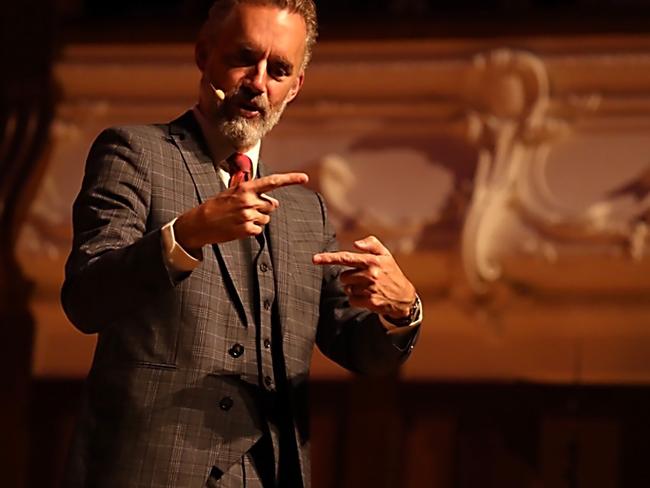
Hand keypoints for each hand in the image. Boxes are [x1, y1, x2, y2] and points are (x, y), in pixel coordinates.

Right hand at [174, 172, 307, 254]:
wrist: (199, 223)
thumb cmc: (216, 206)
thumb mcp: (232, 192)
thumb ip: (253, 193)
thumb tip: (274, 202)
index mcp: (246, 188)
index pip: (273, 182)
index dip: (290, 179)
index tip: (304, 177)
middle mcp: (249, 201)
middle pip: (271, 205)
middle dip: (263, 207)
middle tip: (245, 209)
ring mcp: (248, 216)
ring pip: (266, 218)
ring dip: (257, 219)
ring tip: (239, 218)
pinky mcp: (247, 229)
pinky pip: (259, 229)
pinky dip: (252, 229)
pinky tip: (239, 227)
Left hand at [312, 235, 416, 319]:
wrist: (404, 297)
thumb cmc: (391, 273)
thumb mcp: (386, 255)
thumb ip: (372, 243)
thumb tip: (356, 243)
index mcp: (372, 260)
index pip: (345, 258)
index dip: (328, 258)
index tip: (314, 259)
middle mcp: (371, 273)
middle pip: (343, 277)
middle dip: (349, 278)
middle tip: (362, 279)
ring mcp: (371, 288)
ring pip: (347, 289)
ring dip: (353, 289)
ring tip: (367, 288)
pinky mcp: (370, 301)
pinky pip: (352, 300)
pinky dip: (356, 299)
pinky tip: (368, 297)